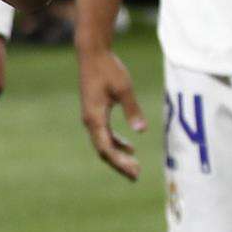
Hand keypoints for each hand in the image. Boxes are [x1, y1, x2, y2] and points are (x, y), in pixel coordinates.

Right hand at [78, 44, 145, 179]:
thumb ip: (132, 110)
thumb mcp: (124, 89)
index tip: (134, 171)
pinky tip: (130, 147)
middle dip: (119, 163)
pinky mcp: (94, 112)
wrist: (92, 55)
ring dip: (118, 155)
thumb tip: (141, 130)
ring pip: (103, 143)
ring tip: (135, 166)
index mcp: (95, 117)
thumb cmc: (108, 69)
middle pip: (103, 149)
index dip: (120, 161)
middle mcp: (90, 120)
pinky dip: (116, 143)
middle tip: (136, 176)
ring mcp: (91, 117)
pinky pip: (104, 134)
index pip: (106, 147)